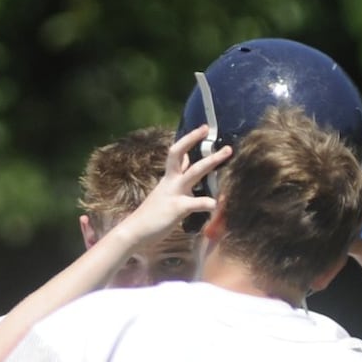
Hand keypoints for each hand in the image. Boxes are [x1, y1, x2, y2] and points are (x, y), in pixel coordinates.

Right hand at [110, 125, 231, 244]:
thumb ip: (175, 183)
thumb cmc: (151, 216)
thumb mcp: (163, 194)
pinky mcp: (177, 208)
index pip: (178, 154)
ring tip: (227, 151)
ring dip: (211, 160)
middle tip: (208, 129)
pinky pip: (196, 203)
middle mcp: (171, 182)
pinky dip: (207, 203)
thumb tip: (184, 172)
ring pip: (194, 171)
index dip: (189, 140)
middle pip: (180, 154)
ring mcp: (174, 193)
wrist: (134, 232)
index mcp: (168, 179)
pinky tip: (217, 204)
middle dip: (194, 139)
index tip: (202, 129)